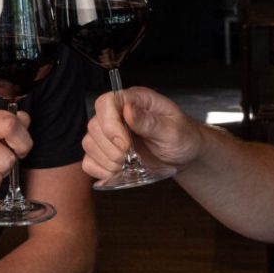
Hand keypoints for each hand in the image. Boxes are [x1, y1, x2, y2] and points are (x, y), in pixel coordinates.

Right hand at [82, 87, 200, 181]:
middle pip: (94, 125)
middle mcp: (118, 114)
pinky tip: (118, 171)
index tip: (125, 144)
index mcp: (135, 101)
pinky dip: (100, 170)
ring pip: (89, 143)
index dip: (110, 124)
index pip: (106, 102)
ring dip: (107, 160)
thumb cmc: (183, 137)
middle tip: (132, 158)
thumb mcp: (174, 130)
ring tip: (129, 165)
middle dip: (111, 148)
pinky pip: (89, 161)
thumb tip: (128, 109)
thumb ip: (150, 122)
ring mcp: (109, 133)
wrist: (184, 154)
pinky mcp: (106, 152)